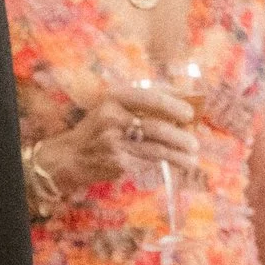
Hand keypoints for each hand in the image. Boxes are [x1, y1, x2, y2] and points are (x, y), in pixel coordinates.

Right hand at [35, 78, 201, 196]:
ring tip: (192, 159)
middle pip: (158, 127)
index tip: (190, 113)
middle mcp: (113, 118)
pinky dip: (166, 166)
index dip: (175, 105)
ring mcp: (115, 143)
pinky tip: (177, 167)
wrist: (70, 156)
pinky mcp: (118, 163)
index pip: (151, 97)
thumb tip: (185, 98)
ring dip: (179, 155)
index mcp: (114, 98)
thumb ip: (145, 101)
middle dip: (181, 137)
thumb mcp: (114, 106)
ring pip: (157, 149)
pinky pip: (149, 163)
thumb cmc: (99, 128)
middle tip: (194, 143)